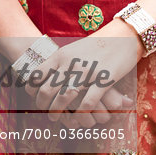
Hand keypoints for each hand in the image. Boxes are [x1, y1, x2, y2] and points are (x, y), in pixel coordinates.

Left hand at [25, 19, 143, 127]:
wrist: (123, 36)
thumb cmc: (97, 45)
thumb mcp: (73, 49)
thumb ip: (60, 61)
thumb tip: (45, 74)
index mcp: (61, 55)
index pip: (37, 76)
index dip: (32, 91)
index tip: (34, 98)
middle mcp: (71, 63)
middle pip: (47, 90)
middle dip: (43, 105)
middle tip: (45, 111)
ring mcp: (87, 72)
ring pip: (65, 98)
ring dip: (58, 112)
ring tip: (56, 118)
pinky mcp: (104, 79)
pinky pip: (88, 102)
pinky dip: (81, 113)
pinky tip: (80, 117)